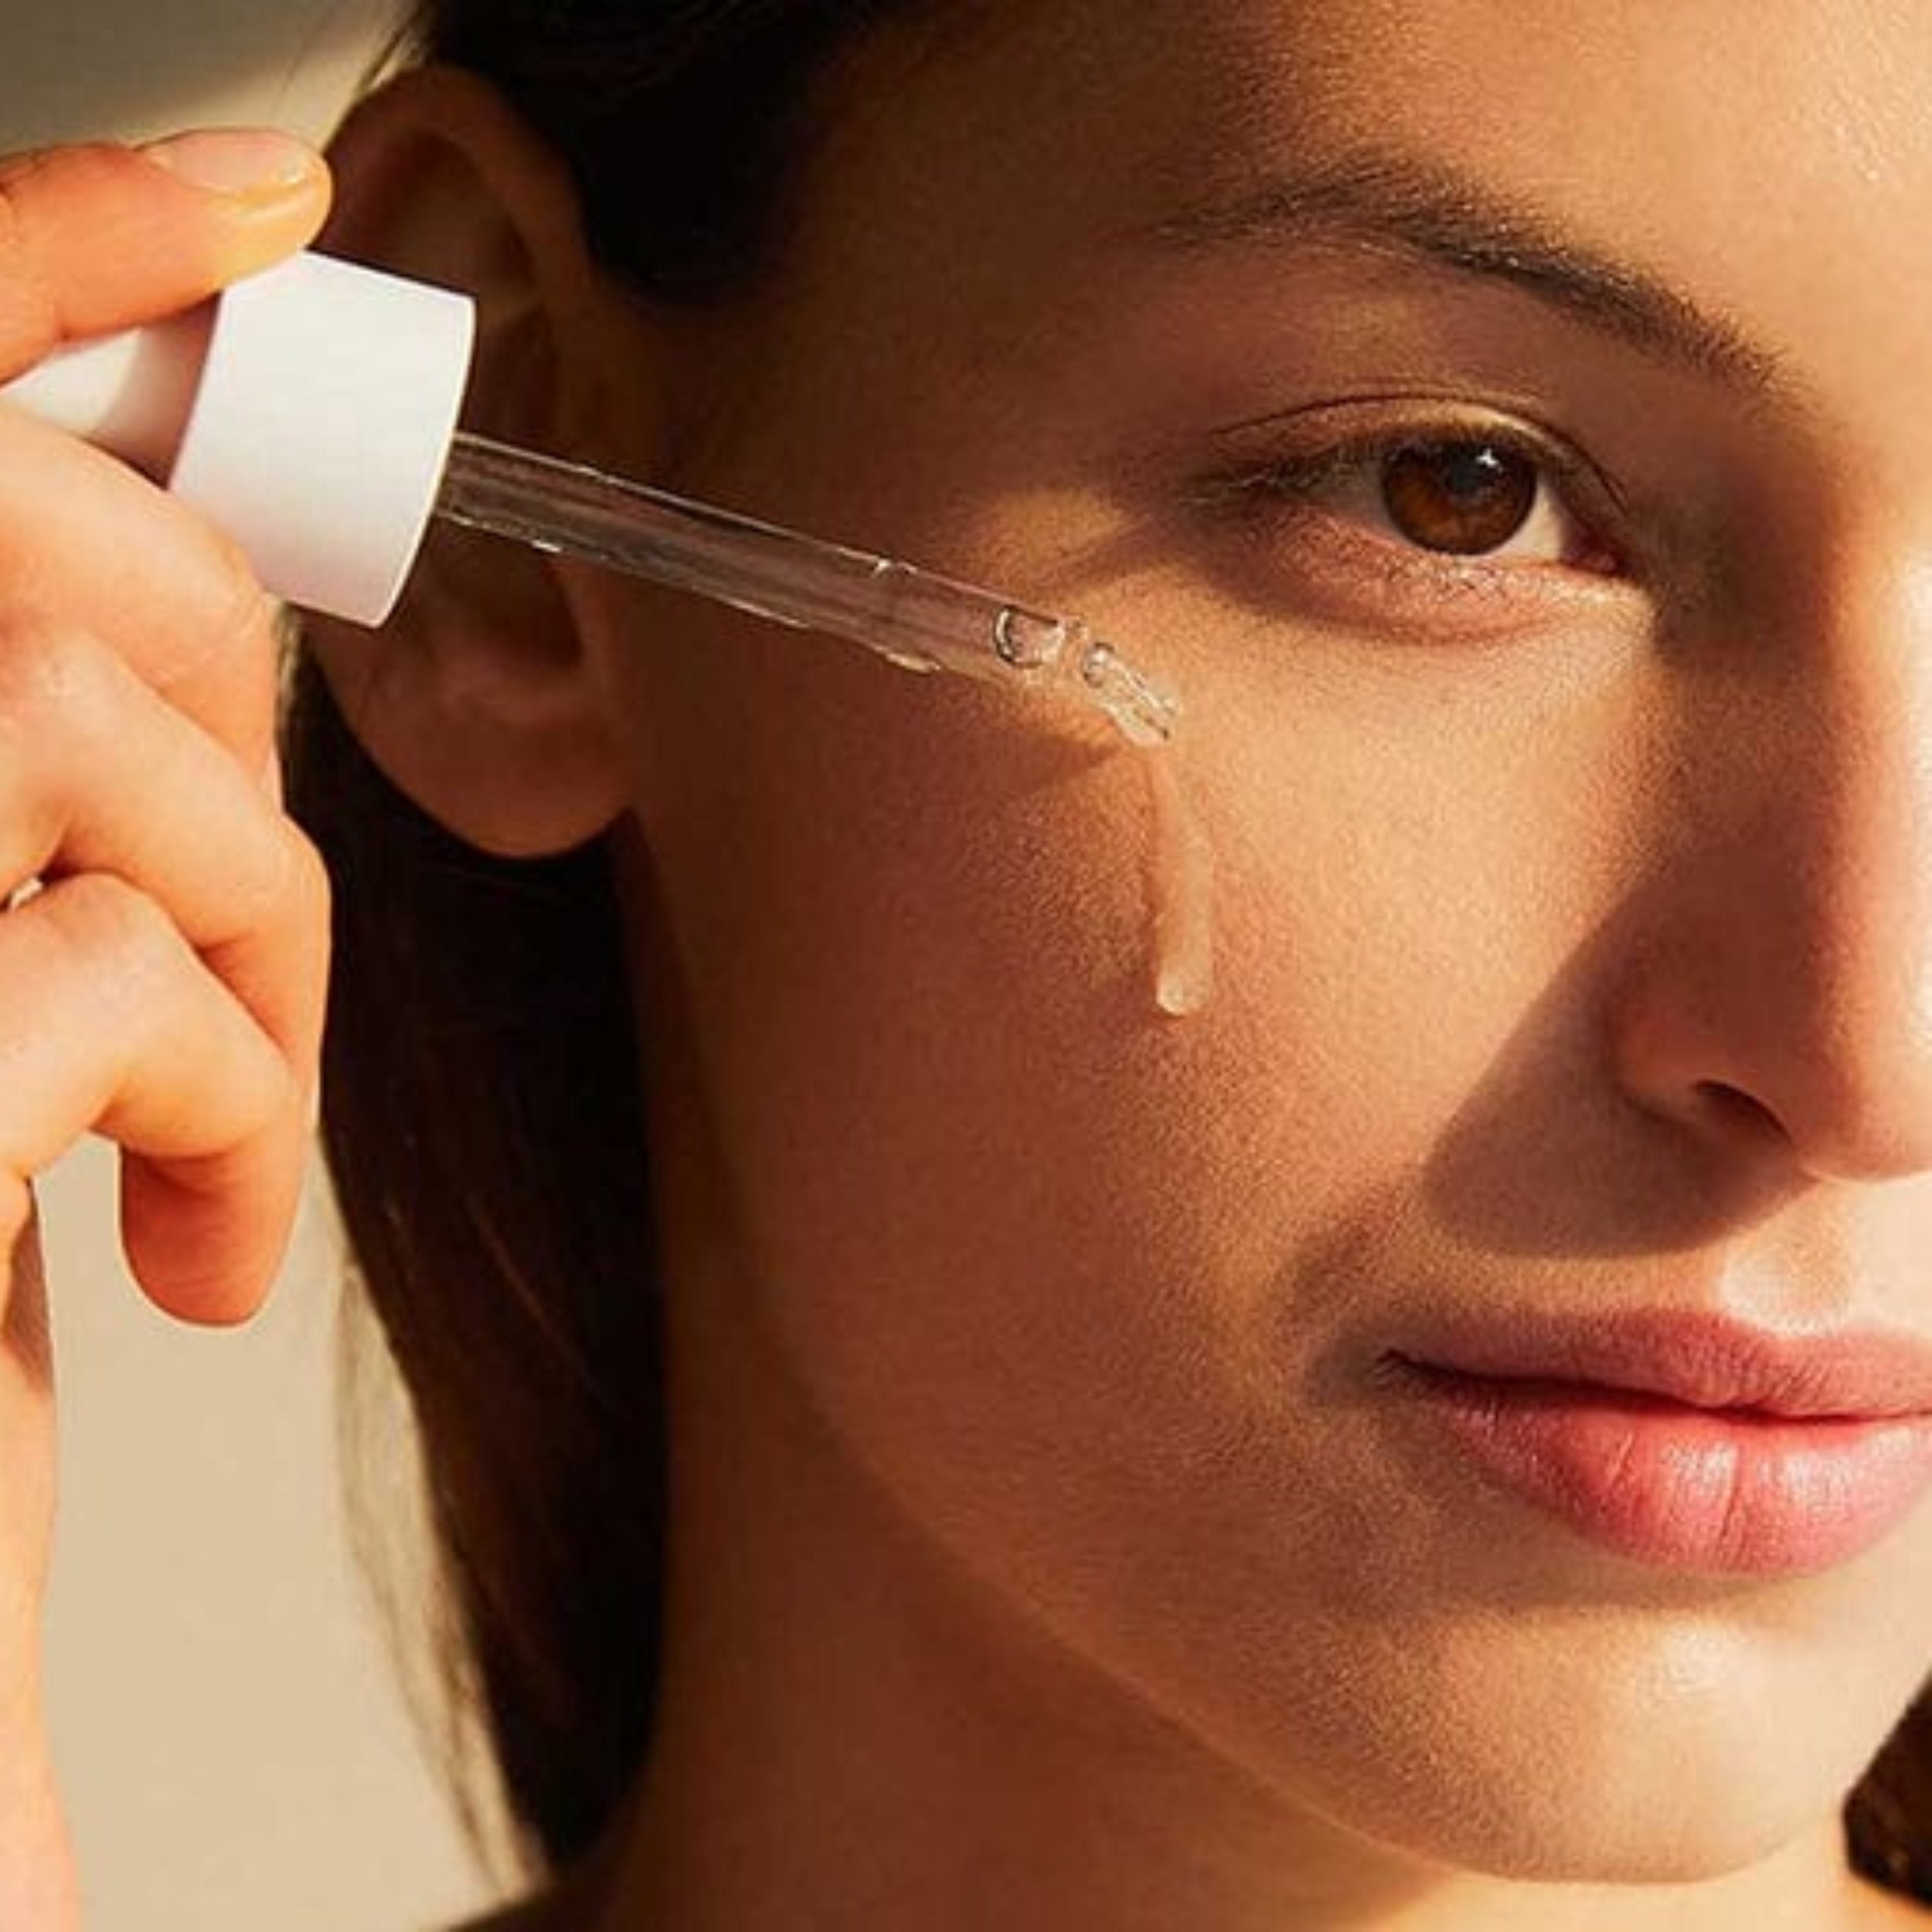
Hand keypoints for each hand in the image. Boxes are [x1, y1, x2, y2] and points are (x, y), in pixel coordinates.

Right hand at [0, 128, 332, 1927]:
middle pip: (45, 572)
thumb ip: (31, 835)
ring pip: (107, 749)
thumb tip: (174, 671)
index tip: (265, 183)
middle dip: (222, 741)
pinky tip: (184, 1254)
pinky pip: (128, 961)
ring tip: (220, 1149)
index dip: (58, 244)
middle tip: (254, 978)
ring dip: (250, 949)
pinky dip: (228, 1099)